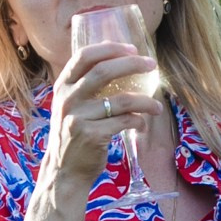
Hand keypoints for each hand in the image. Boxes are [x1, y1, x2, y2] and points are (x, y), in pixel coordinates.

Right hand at [41, 34, 149, 193]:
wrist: (63, 171)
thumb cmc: (72, 135)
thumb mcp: (70, 106)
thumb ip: (84, 84)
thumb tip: (114, 56)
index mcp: (62, 86)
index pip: (84, 56)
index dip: (110, 49)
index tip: (132, 49)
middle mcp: (68, 99)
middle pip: (104, 71)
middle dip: (133, 64)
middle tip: (152, 65)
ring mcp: (78, 118)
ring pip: (122, 100)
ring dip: (146, 101)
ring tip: (157, 107)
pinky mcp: (92, 136)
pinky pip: (125, 121)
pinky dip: (139, 121)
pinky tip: (142, 125)